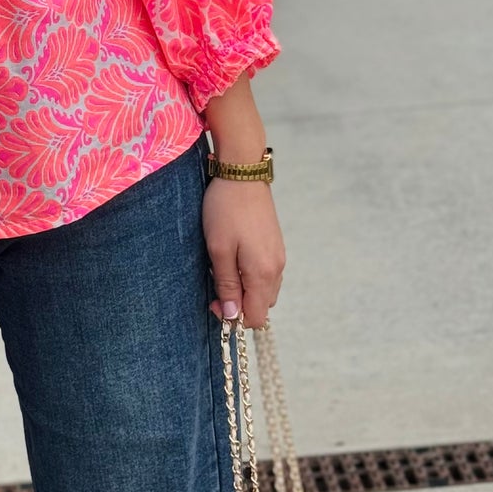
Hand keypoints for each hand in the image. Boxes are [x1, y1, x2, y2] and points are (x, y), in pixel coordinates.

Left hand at [203, 179, 285, 327]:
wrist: (242, 174)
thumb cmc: (225, 210)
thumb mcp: (219, 250)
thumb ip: (227, 285)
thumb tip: (233, 315)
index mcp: (263, 273)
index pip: (256, 317)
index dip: (234, 316)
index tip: (213, 301)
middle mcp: (276, 268)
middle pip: (262, 306)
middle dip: (239, 304)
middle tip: (215, 285)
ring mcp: (278, 256)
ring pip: (265, 290)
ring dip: (245, 290)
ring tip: (223, 269)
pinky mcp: (276, 246)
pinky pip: (266, 274)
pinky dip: (251, 276)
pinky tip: (235, 259)